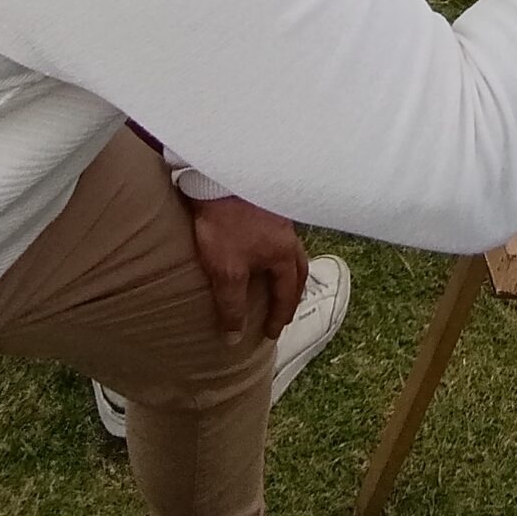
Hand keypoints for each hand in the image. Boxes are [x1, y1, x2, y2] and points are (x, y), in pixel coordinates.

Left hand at [186, 195, 306, 343]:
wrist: (218, 178)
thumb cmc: (227, 224)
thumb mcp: (227, 271)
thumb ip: (232, 304)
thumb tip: (234, 337)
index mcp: (283, 254)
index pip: (287, 292)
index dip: (279, 315)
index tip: (271, 333)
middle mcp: (288, 236)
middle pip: (298, 270)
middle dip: (293, 294)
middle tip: (284, 310)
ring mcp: (279, 217)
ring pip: (291, 250)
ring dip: (287, 270)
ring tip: (276, 280)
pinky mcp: (265, 203)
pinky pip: (279, 234)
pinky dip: (276, 250)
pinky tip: (263, 248)